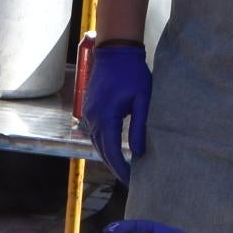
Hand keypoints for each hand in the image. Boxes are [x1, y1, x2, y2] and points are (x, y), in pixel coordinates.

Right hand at [82, 42, 151, 180]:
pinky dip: (105, 144)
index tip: (131, 181)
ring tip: (123, 169)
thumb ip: (139, 127)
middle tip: (129, 181)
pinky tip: (115, 150)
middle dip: (114, 166)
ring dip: (108, 156)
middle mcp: (93, 117)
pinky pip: (96, 132)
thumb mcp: (142, 100)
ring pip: (97, 142)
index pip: (111, 151)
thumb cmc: (132, 73)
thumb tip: (138, 152)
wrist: (115, 51)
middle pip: (101, 150)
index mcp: (105, 116)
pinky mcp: (90, 108)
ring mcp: (89, 112)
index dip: (121, 168)